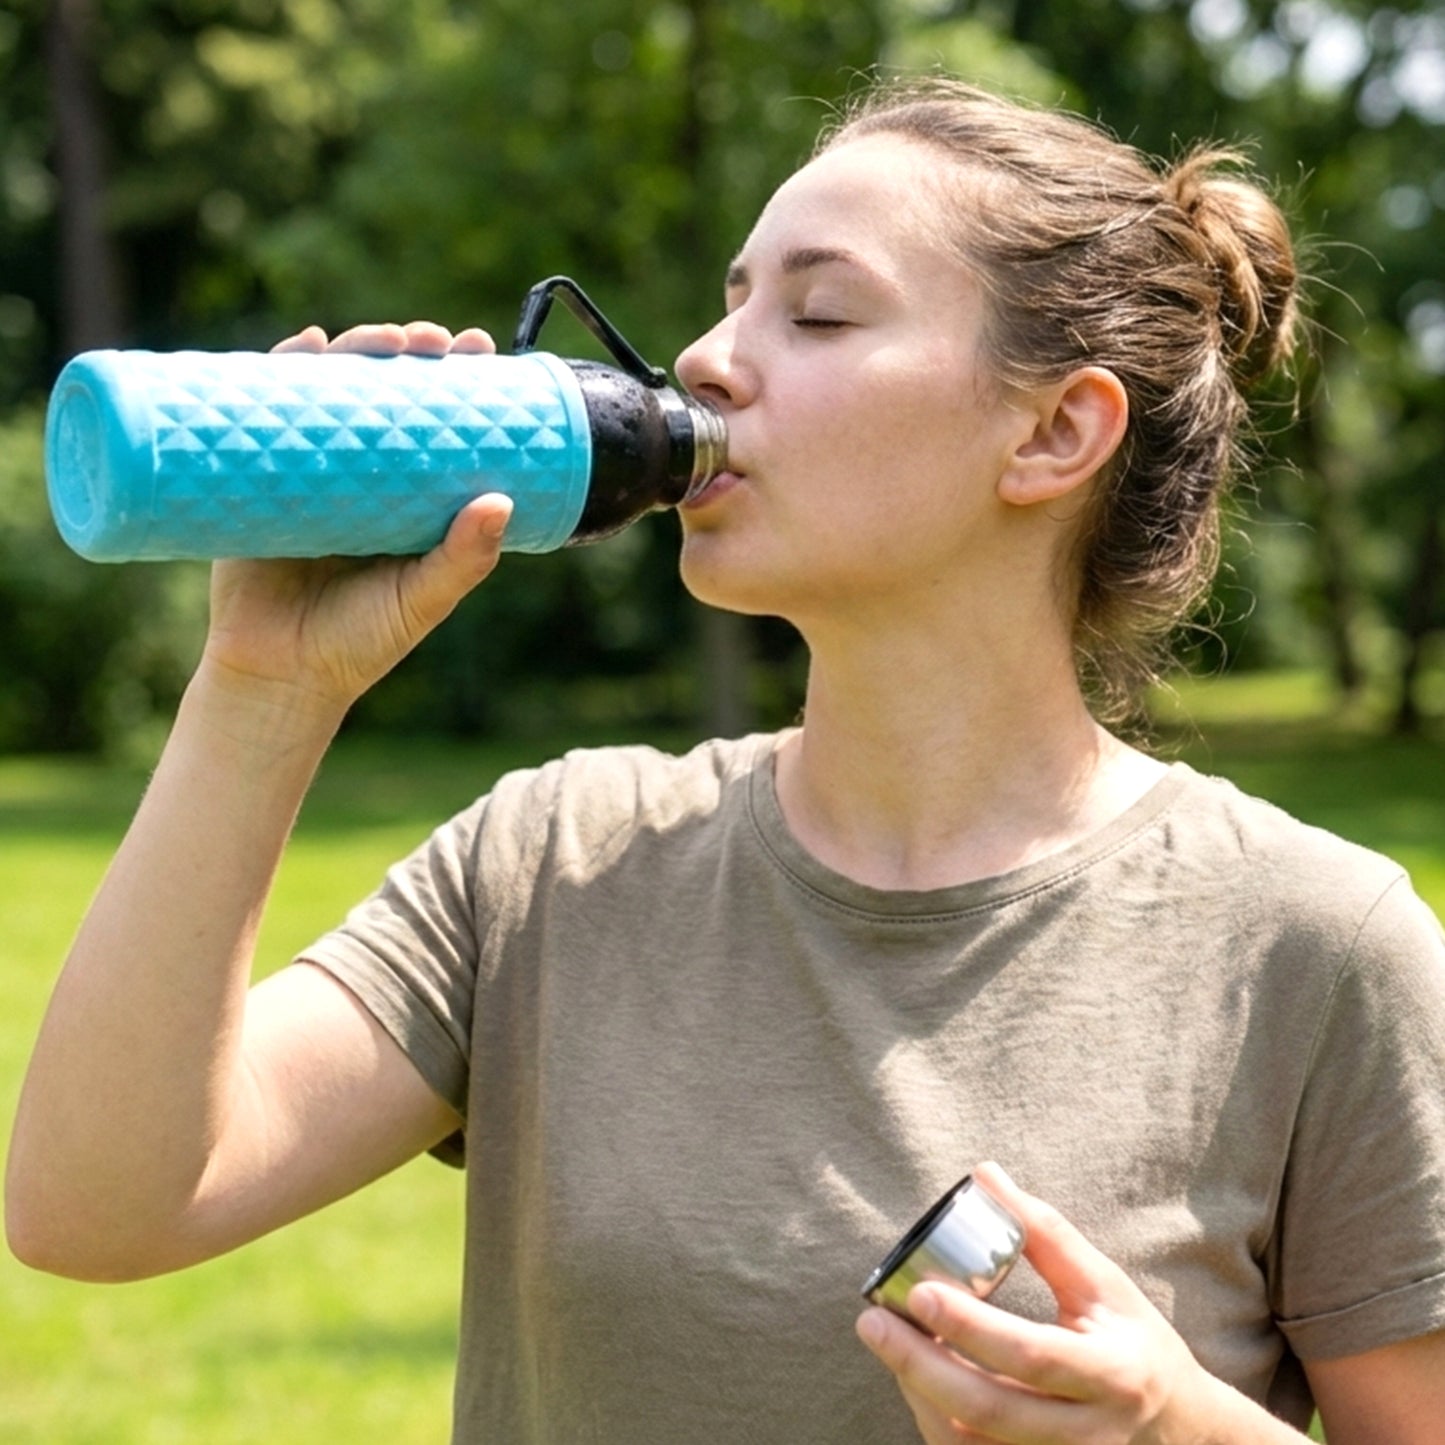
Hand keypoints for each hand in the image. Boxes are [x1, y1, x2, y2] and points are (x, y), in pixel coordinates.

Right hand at [201, 321, 505, 720]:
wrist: (278, 677)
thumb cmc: (360, 643)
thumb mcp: (421, 600)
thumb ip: (462, 559)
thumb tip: (501, 500)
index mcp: (411, 497)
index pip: (438, 423)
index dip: (457, 381)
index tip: (478, 349)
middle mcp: (364, 475)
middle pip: (386, 393)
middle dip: (410, 354)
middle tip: (431, 340)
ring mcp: (311, 471)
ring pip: (331, 393)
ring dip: (355, 350)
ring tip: (380, 338)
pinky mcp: (258, 477)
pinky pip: (266, 414)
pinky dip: (280, 373)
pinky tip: (303, 345)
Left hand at [856, 1162, 1231, 1444]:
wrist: (1178, 1432)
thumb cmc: (1133, 1343)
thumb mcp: (1105, 1285)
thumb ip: (1046, 1233)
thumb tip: (985, 1174)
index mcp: (1113, 1375)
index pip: (1032, 1355)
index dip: (972, 1327)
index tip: (918, 1291)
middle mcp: (1089, 1435)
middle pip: (993, 1411)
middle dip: (921, 1367)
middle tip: (871, 1322)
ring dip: (921, 1395)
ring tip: (885, 1340)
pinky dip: (936, 1422)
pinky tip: (911, 1380)